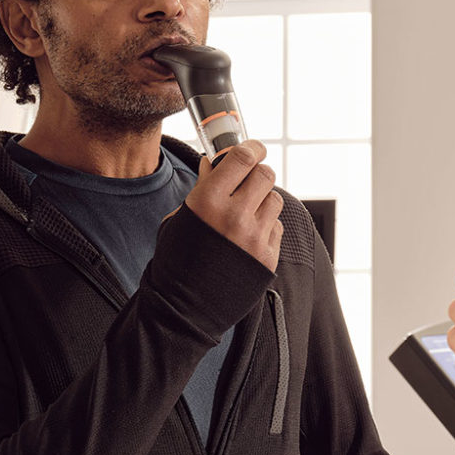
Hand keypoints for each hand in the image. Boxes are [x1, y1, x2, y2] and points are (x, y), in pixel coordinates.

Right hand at [185, 141, 282, 272]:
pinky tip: (249, 236)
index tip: (255, 148)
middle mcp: (234, 216)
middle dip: (258, 174)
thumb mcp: (182, 218)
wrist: (184, 307)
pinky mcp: (268, 257)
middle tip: (249, 181)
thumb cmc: (177, 261)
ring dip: (263, 200)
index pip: (243, 158)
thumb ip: (202, 188)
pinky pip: (277, 227)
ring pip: (275, 200)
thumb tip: (213, 163)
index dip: (253, 148)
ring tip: (247, 212)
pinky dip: (266, 226)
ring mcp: (254, 238)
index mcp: (208, 201)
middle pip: (265, 175)